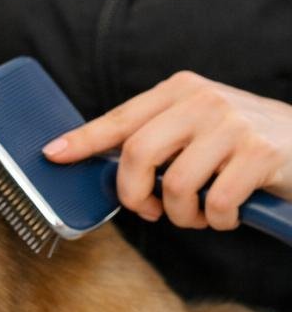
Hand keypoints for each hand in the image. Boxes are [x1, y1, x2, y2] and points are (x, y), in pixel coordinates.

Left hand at [42, 72, 291, 230]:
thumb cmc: (245, 141)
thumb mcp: (200, 125)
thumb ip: (160, 136)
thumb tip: (104, 164)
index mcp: (181, 90)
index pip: (121, 118)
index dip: (84, 140)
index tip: (52, 155)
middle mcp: (203, 101)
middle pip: (138, 154)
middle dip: (134, 194)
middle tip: (148, 210)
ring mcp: (232, 125)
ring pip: (176, 185)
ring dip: (182, 215)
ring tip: (198, 215)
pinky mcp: (259, 154)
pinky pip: (216, 203)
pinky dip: (217, 220)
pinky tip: (227, 214)